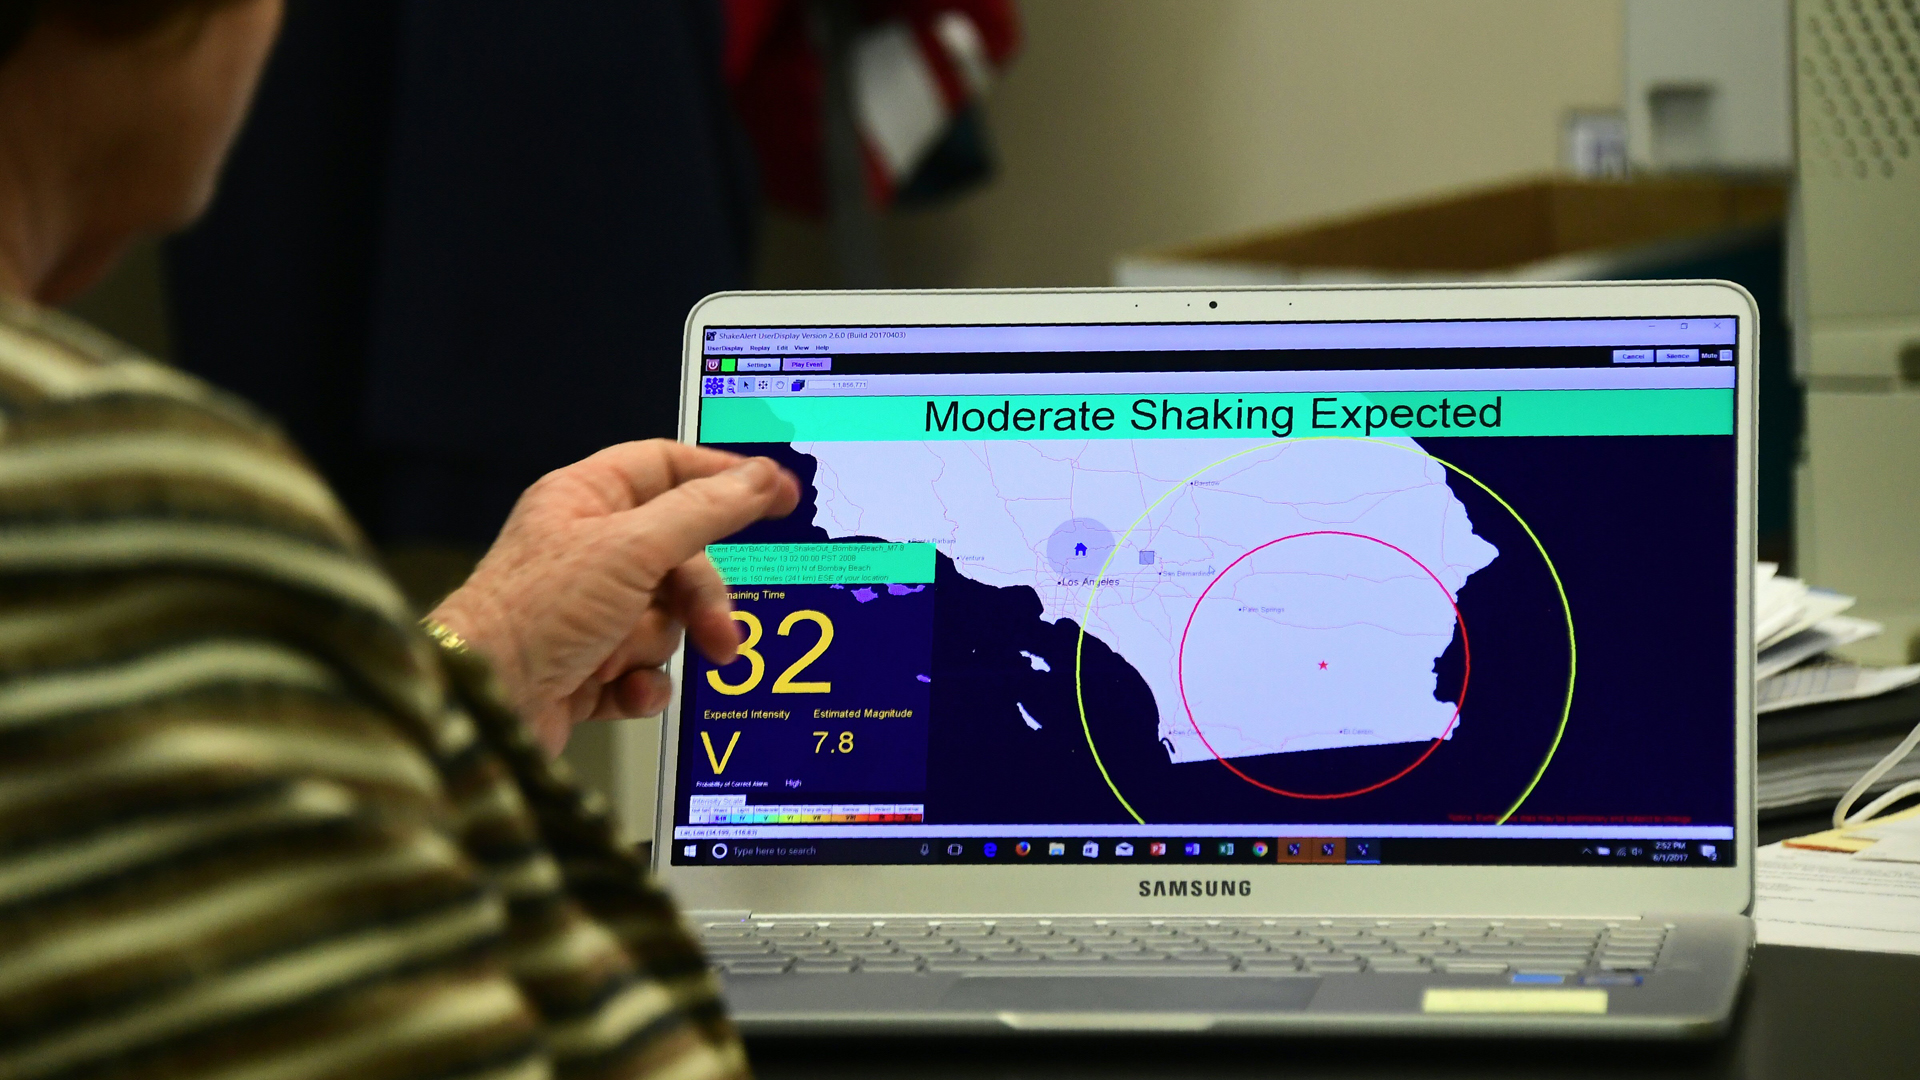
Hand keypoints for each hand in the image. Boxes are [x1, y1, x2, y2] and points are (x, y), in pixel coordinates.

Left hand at [429, 440, 799, 754]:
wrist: (481, 707)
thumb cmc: (530, 616)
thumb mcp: (632, 549)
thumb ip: (705, 511)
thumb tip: (758, 477)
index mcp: (585, 500)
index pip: (669, 468)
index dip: (725, 479)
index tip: (778, 496)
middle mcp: (586, 550)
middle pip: (681, 557)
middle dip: (701, 600)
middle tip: (720, 630)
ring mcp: (587, 610)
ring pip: (667, 619)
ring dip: (659, 646)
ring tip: (635, 663)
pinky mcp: (587, 665)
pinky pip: (645, 668)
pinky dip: (641, 683)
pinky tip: (619, 689)